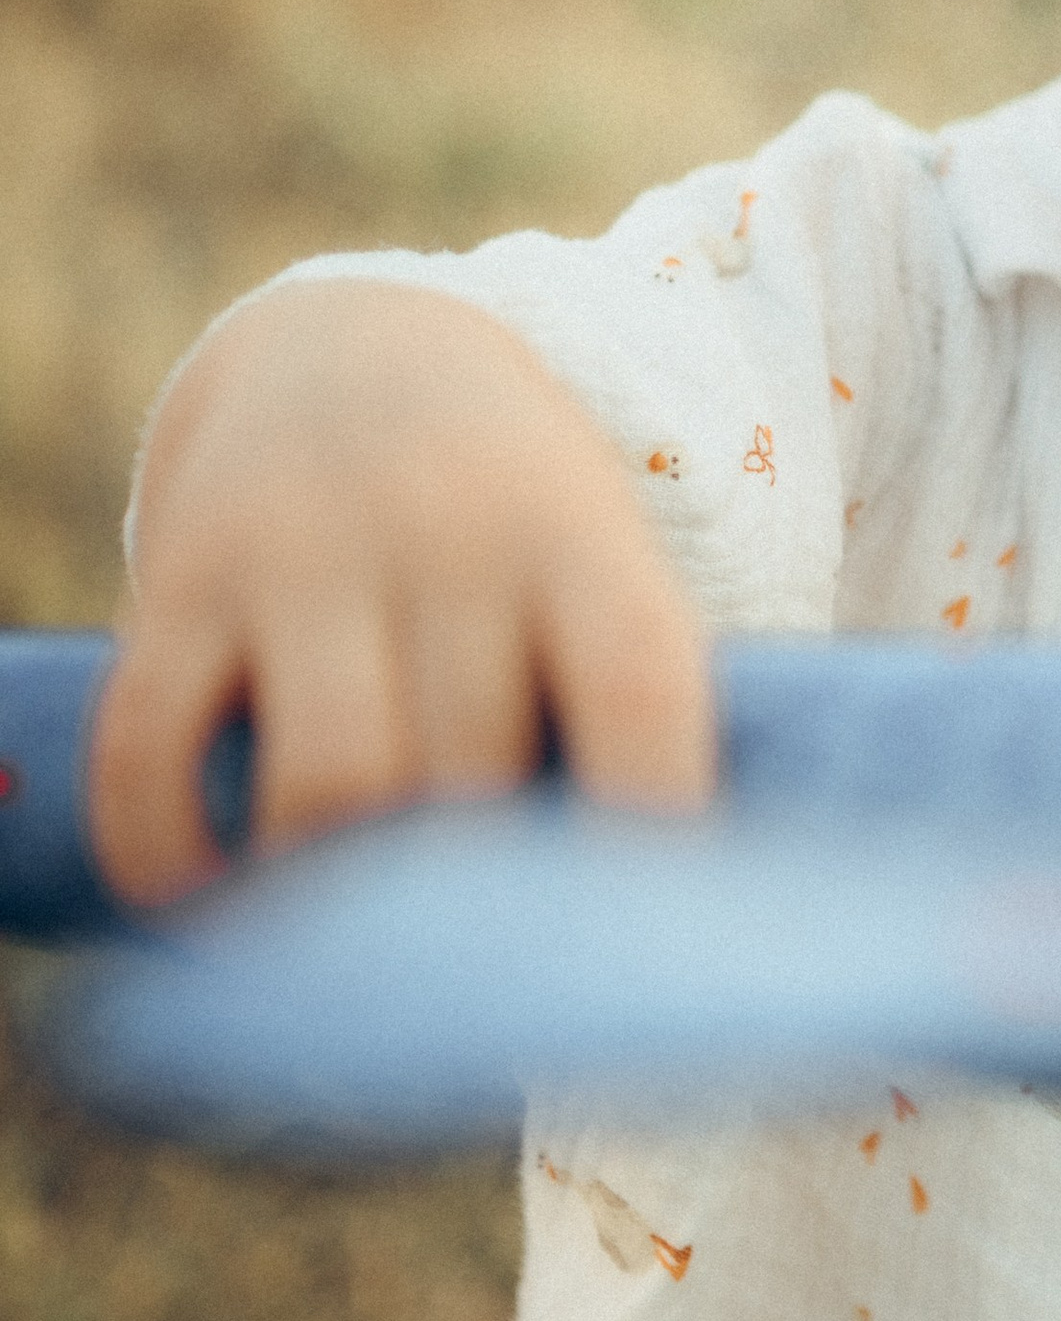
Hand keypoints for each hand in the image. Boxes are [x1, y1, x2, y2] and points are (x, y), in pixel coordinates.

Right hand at [91, 281, 713, 906]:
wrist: (355, 347)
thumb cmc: (513, 521)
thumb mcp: (592, 566)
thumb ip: (609, 714)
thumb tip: (633, 927)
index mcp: (578, 539)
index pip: (639, 690)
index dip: (651, 828)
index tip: (643, 944)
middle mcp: (444, 533)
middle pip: (470, 772)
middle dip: (476, 901)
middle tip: (475, 973)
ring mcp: (303, 551)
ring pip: (328, 786)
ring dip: (335, 898)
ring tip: (353, 954)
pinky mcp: (182, 580)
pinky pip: (150, 750)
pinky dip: (167, 851)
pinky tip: (202, 897)